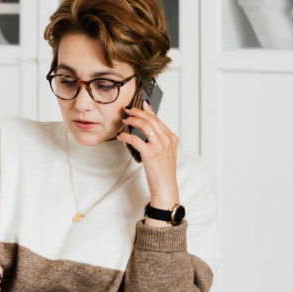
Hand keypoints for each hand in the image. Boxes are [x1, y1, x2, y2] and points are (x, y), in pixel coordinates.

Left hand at [117, 102, 179, 226]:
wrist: (166, 186)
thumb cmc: (163, 171)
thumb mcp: (165, 152)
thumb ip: (159, 140)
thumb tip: (147, 129)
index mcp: (172, 138)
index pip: (158, 119)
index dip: (147, 110)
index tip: (140, 104)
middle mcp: (167, 140)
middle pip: (151, 119)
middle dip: (137, 111)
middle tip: (128, 109)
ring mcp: (159, 146)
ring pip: (144, 125)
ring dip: (132, 120)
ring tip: (124, 120)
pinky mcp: (150, 153)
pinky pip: (135, 139)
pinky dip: (126, 135)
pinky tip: (121, 136)